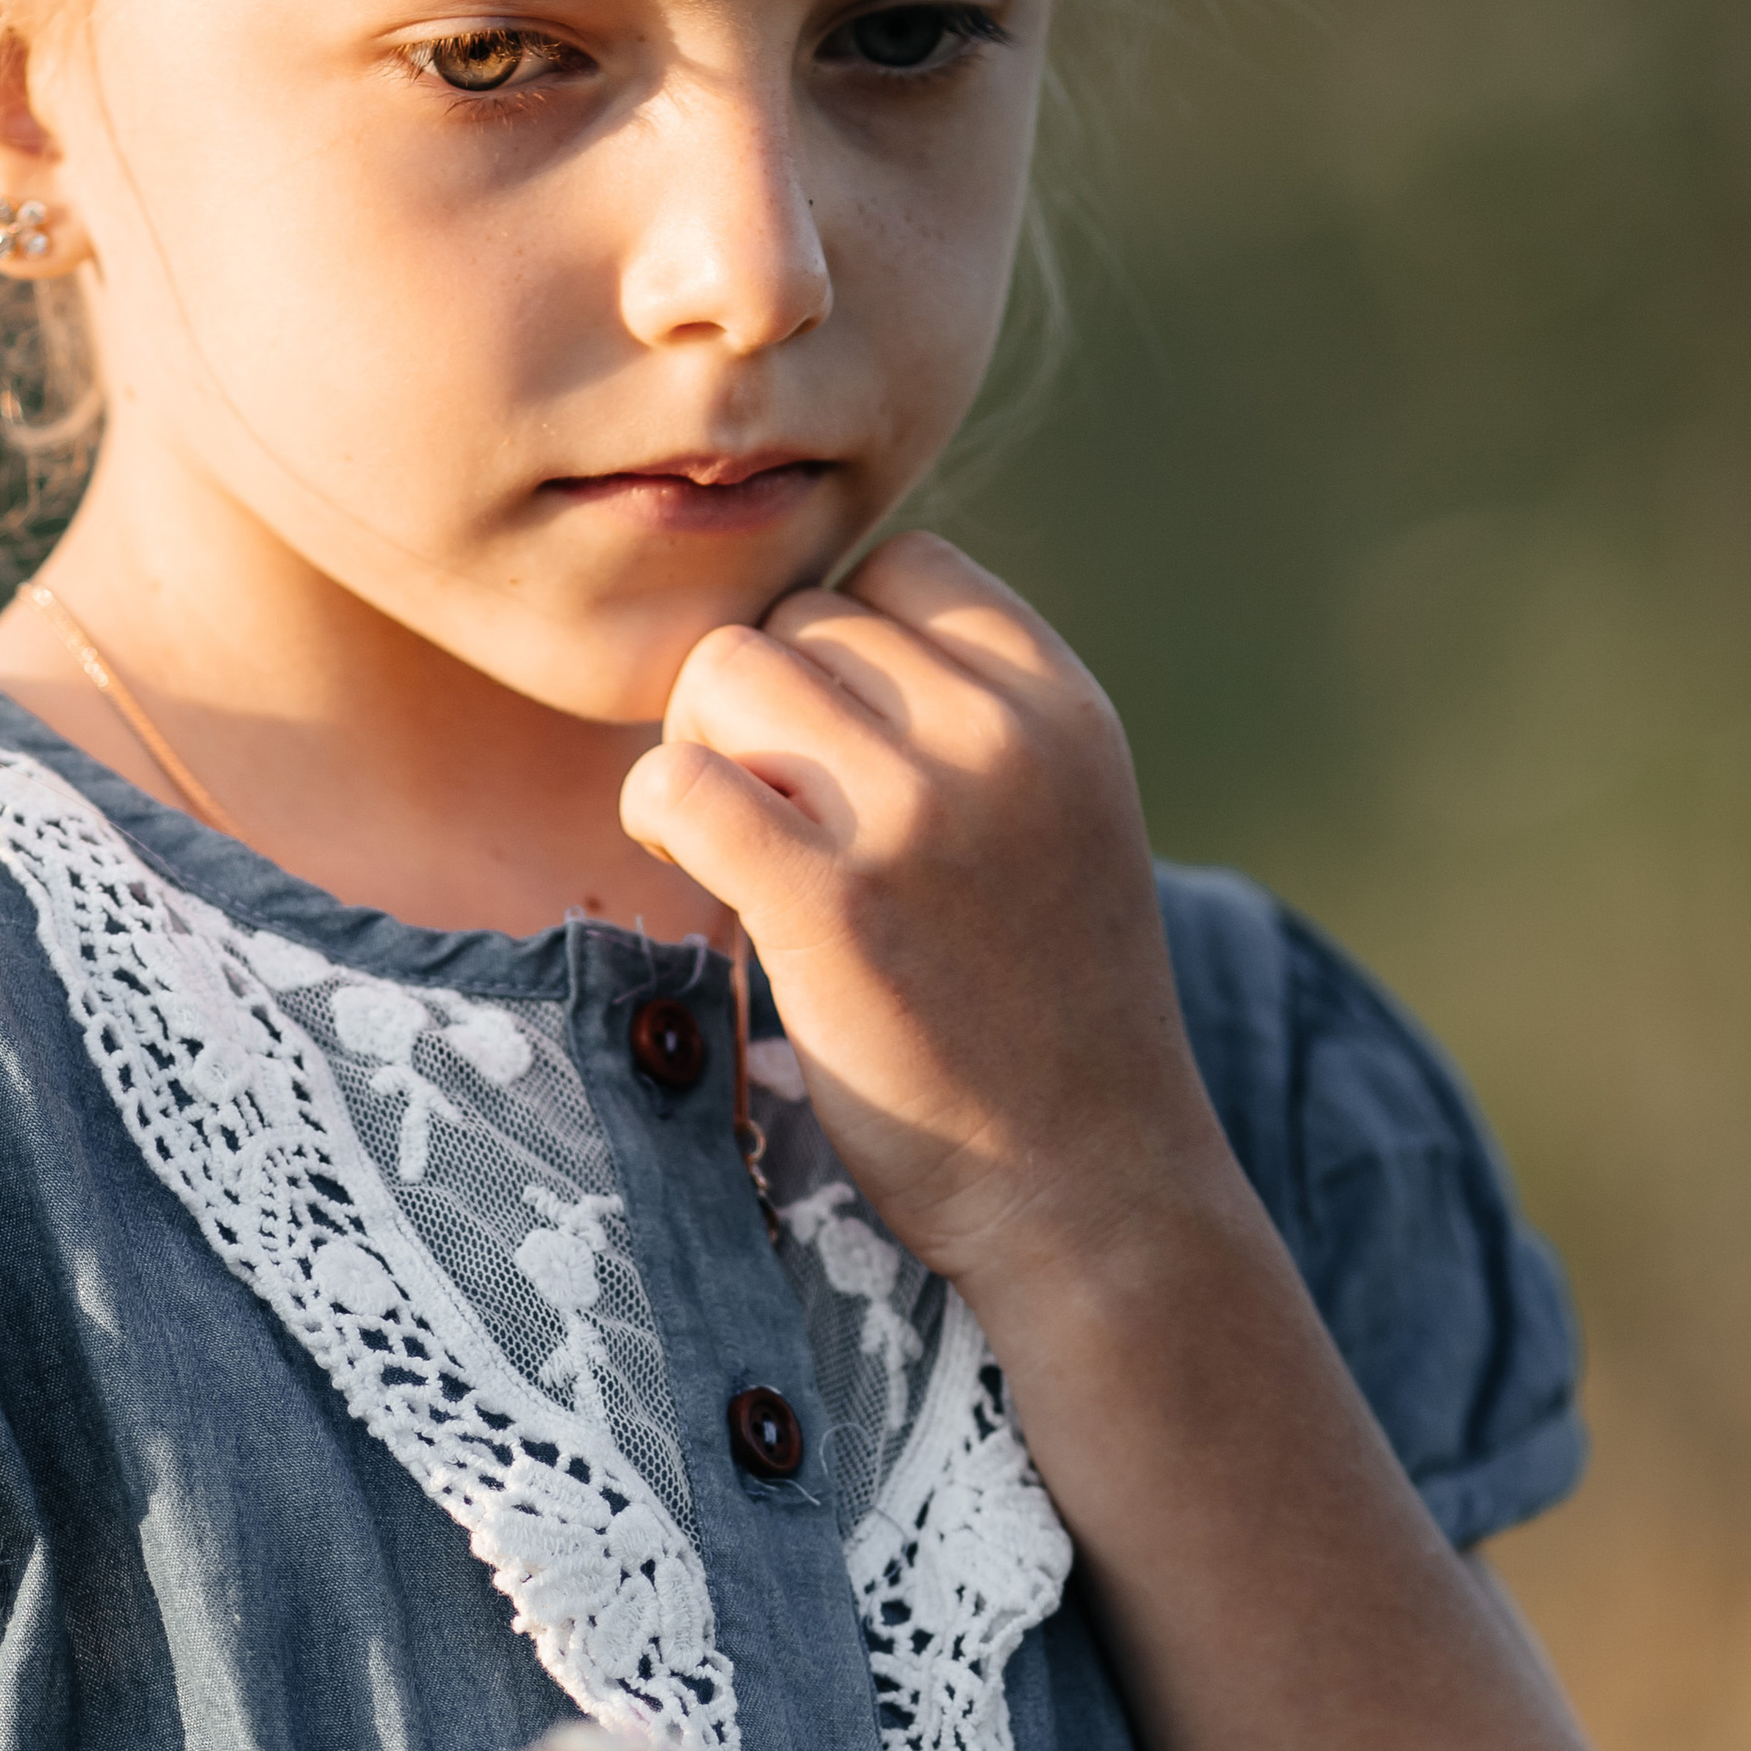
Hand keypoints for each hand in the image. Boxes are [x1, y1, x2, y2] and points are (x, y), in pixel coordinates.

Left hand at [621, 533, 1239, 1326]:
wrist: (1094, 1188)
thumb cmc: (1053, 1017)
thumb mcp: (1063, 821)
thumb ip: (971, 722)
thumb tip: (812, 630)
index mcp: (1062, 706)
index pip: (903, 563)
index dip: (839, 639)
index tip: (830, 742)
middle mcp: (1000, 738)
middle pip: (800, 615)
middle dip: (757, 702)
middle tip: (764, 809)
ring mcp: (917, 816)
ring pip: (727, 671)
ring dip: (698, 746)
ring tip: (726, 838)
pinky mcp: (831, 904)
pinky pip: (679, 780)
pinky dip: (656, 812)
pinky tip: (686, 867)